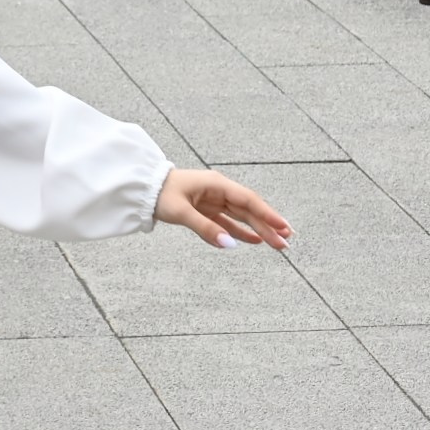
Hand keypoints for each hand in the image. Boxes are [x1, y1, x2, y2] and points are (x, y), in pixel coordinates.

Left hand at [154, 168, 292, 249]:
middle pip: (249, 210)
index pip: (248, 200)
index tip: (284, 227)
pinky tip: (255, 241)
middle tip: (286, 242)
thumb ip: (206, 228)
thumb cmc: (159, 194)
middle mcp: (219, 191)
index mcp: (216, 184)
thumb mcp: (181, 211)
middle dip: (268, 225)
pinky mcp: (206, 210)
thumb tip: (229, 245)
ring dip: (259, 230)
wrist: (142, 189)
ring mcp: (213, 200)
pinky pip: (228, 222)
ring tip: (278, 244)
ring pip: (241, 217)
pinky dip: (241, 232)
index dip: (267, 214)